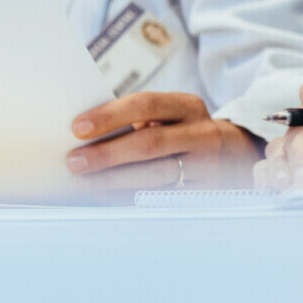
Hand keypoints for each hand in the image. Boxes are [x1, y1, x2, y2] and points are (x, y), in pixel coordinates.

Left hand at [66, 92, 261, 189]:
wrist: (229, 155)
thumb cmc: (177, 131)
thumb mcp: (164, 115)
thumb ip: (132, 120)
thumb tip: (81, 135)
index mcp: (187, 106)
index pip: (145, 104)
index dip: (109, 115)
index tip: (77, 128)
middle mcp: (203, 134)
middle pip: (150, 143)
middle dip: (107, 154)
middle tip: (74, 162)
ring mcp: (210, 167)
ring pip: (158, 175)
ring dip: (115, 180)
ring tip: (84, 182)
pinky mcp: (207, 194)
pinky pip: (164, 198)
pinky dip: (131, 198)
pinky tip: (107, 196)